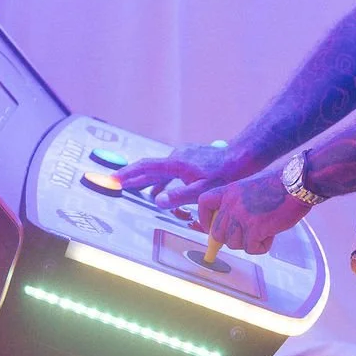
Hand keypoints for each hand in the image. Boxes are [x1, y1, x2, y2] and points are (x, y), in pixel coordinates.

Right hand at [118, 142, 258, 206]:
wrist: (242, 157)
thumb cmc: (224, 175)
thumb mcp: (202, 190)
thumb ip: (178, 196)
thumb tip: (157, 200)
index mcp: (175, 163)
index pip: (145, 167)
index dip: (128, 174)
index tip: (113, 180)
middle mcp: (176, 156)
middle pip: (149, 167)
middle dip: (132, 176)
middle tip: (116, 184)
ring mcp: (183, 155)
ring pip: (160, 169)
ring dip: (147, 179)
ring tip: (136, 191)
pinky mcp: (190, 157)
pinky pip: (169, 169)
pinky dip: (161, 179)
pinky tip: (161, 189)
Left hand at [197, 164, 309, 255]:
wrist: (295, 184)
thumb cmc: (278, 186)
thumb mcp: (249, 188)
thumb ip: (238, 203)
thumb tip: (233, 225)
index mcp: (228, 192)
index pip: (204, 203)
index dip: (205, 219)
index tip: (210, 228)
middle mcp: (231, 205)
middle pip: (217, 233)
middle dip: (231, 239)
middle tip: (247, 236)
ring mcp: (241, 217)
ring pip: (234, 243)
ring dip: (249, 243)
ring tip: (263, 231)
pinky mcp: (255, 229)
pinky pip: (251, 248)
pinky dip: (262, 246)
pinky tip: (271, 234)